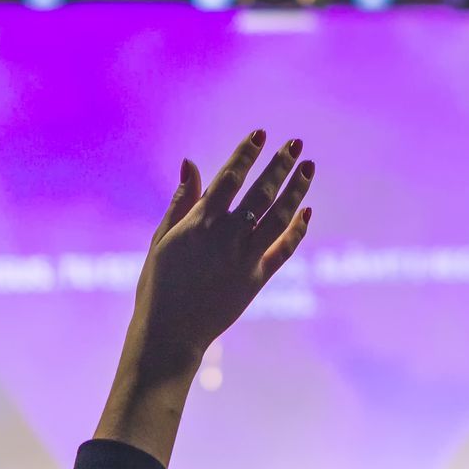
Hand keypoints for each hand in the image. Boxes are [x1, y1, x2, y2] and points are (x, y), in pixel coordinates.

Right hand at [96, 134, 315, 464]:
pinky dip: (297, 230)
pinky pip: (284, 250)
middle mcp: (226, 238)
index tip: (261, 134)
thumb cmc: (159, 285)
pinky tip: (306, 211)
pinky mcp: (257, 280)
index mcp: (199, 224)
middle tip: (296, 143)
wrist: (170, 334)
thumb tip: (191, 163)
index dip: (246, 154)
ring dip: (296, 190)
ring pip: (278, 217)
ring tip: (309, 167)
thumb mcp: (162, 239)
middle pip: (260, 193)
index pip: (229, 178)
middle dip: (280, 165)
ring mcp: (244, 259)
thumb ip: (182, 201)